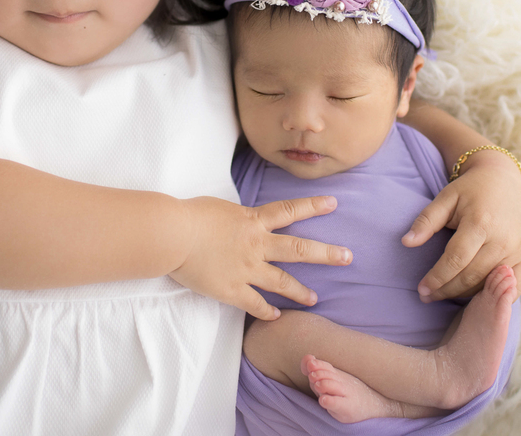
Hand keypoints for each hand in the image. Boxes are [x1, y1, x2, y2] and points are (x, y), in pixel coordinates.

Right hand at [169, 195, 351, 319]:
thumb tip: (241, 221)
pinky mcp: (232, 289)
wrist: (173, 235)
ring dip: (301, 291)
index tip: (334, 203)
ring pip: (281, 281)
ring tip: (315, 298)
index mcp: (253, 220)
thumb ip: (237, 218)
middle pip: (299, 249)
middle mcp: (256, 245)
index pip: (290, 210)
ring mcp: (246, 269)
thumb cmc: (189, 215)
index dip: (313, 206)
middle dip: (326, 253)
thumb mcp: (220, 208)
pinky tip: (276, 316)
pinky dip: (266, 311)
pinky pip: (255, 304)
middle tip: (347, 256)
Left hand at [402, 151, 520, 300]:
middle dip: (446, 290)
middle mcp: (502, 241)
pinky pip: (510, 287)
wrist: (503, 180)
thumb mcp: (446, 198)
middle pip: (471, 276)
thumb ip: (426, 220)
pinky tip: (472, 298)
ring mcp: (517, 251)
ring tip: (442, 295)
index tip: (421, 288)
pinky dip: (492, 296)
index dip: (437, 277)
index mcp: (481, 223)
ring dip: (463, 295)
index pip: (455, 260)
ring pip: (488, 284)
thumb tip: (406, 242)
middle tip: (426, 297)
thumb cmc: (470, 189)